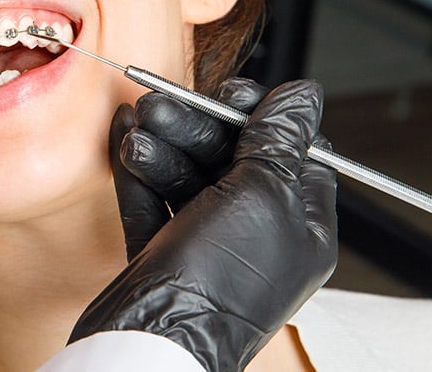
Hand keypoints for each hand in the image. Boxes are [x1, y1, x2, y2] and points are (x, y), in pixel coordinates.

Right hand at [74, 80, 336, 371]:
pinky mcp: (164, 257)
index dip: (263, 117)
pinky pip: (154, 203)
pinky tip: (125, 141)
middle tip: (164, 105)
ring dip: (163, 146)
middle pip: (233, 159)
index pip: (294, 153)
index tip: (232, 94)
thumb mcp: (262, 193)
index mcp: (299, 226)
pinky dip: (139, 172)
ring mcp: (209, 247)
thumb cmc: (219, 282)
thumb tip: (305, 95)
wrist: (155, 337)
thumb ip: (280, 138)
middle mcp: (257, 236)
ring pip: (188, 178)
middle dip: (197, 127)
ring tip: (140, 125)